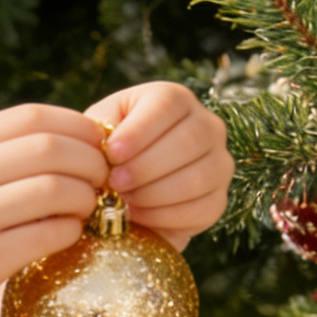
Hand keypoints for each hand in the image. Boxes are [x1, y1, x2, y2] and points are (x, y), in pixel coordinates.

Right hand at [0, 103, 109, 316]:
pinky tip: (68, 233)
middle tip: (102, 178)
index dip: (77, 126)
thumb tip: (70, 138)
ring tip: (86, 207)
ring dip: (85, 197)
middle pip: (50, 149)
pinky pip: (48, 234)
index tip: (95, 144)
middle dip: (90, 161)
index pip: (32, 117)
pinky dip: (70, 231)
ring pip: (55, 190)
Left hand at [85, 82, 233, 249]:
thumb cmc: (108, 155)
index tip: (111, 154)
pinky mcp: (218, 201)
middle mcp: (207, 126)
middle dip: (144, 167)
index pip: (167, 105)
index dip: (138, 131)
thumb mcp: (98, 133)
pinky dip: (163, 216)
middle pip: (187, 141)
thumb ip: (98, 131)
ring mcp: (219, 164)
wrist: (121, 196)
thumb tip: (105, 142)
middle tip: (113, 183)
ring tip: (122, 201)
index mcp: (175, 100)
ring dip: (152, 194)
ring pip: (195, 178)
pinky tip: (137, 216)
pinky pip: (199, 209)